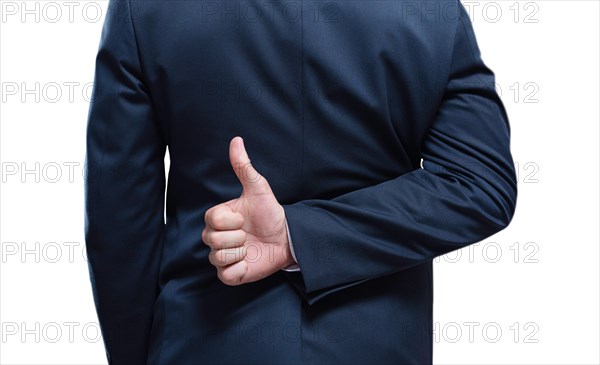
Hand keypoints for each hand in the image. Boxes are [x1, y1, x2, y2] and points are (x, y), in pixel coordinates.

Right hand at [202, 136, 295, 284]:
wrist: (286, 238)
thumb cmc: (270, 213)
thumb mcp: (258, 189)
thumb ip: (244, 167)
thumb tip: (236, 140)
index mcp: (218, 218)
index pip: (212, 220)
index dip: (231, 221)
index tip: (244, 219)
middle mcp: (216, 237)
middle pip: (212, 240)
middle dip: (238, 237)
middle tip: (249, 234)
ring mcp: (222, 256)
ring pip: (218, 257)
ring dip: (240, 252)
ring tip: (250, 246)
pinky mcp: (230, 274)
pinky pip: (226, 275)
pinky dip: (240, 269)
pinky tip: (249, 261)